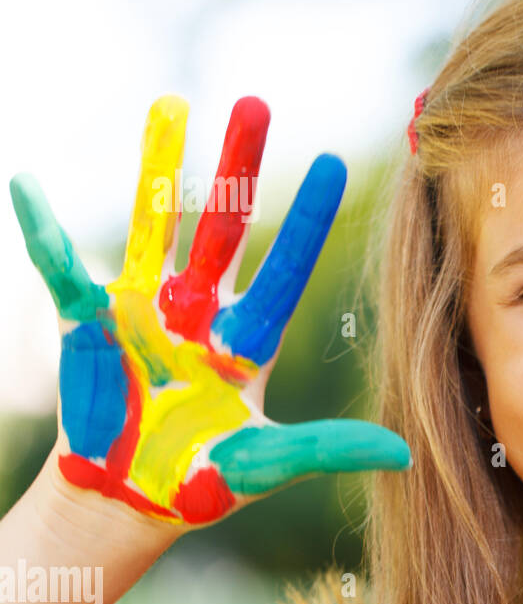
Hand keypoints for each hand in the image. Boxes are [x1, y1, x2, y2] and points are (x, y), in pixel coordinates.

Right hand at [10, 95, 410, 525]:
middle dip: (240, 166)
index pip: (285, 269)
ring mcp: (144, 309)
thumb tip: (404, 453)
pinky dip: (43, 229)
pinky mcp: (88, 322)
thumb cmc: (199, 484)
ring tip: (171, 104)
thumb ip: (327, 449)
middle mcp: (201, 311)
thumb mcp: (266, 464)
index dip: (307, 220)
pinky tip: (26, 185)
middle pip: (225, 226)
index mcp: (248, 340)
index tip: (336, 161)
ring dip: (161, 168)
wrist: (126, 502)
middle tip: (257, 101)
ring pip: (156, 224)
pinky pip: (61, 267)